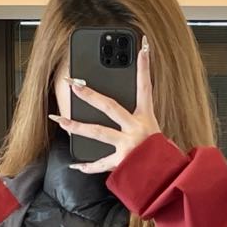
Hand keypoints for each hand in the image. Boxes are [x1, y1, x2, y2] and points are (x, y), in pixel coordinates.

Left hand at [49, 34, 160, 172]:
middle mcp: (136, 129)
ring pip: (97, 132)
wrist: (167, 178)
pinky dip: (87, 166)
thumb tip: (118, 115)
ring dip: (75, 126)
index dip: (144, 67)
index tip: (142, 47)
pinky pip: (99, 164)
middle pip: (109, 106)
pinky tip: (75, 165)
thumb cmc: (159, 154)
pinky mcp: (121, 162)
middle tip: (73, 85)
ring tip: (59, 119)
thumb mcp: (153, 132)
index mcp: (146, 118)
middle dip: (90, 95)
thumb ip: (136, 122)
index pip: (145, 87)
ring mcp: (127, 145)